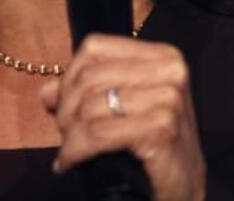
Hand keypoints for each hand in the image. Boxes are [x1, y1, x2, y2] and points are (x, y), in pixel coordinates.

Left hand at [42, 35, 205, 200]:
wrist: (185, 188)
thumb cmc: (155, 148)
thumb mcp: (123, 111)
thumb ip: (86, 93)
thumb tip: (48, 91)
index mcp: (162, 56)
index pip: (95, 48)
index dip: (69, 76)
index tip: (61, 103)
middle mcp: (169, 71)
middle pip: (89, 77)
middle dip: (66, 109)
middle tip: (64, 133)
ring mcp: (168, 98)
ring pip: (90, 107)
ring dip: (69, 134)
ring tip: (69, 150)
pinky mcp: (162, 128)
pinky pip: (98, 134)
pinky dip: (76, 151)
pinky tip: (71, 162)